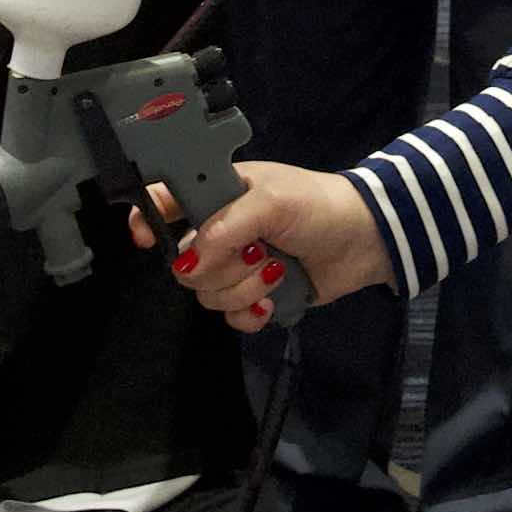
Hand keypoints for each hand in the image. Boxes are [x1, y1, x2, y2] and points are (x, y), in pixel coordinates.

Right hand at [157, 160, 385, 329]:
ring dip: (244, 288)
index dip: (146, 220)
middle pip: (183, 263)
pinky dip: (252, 313)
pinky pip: (230, 318)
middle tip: (256, 252)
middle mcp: (219, 231)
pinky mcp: (255, 296)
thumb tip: (187, 264)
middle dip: (221, 266)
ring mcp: (236, 266)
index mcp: (215, 193)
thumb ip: (224, 228)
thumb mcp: (271, 201)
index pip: (162, 202)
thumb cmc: (317, 206)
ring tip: (276, 271)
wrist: (365, 240)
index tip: (147, 240)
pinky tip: (274, 299)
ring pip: (207, 294)